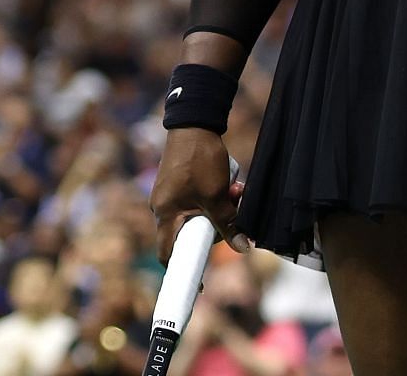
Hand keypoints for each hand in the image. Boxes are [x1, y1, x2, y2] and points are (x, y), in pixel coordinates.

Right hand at [150, 128, 247, 260]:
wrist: (194, 122)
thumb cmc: (199, 159)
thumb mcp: (217, 194)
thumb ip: (228, 223)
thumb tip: (243, 248)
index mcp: (165, 213)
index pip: (168, 253)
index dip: (183, 270)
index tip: (200, 284)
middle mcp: (163, 206)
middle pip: (190, 233)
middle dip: (216, 227)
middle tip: (234, 214)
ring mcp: (171, 194)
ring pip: (199, 215)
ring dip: (220, 208)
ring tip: (236, 191)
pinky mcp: (180, 183)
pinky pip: (200, 200)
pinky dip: (216, 197)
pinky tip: (231, 183)